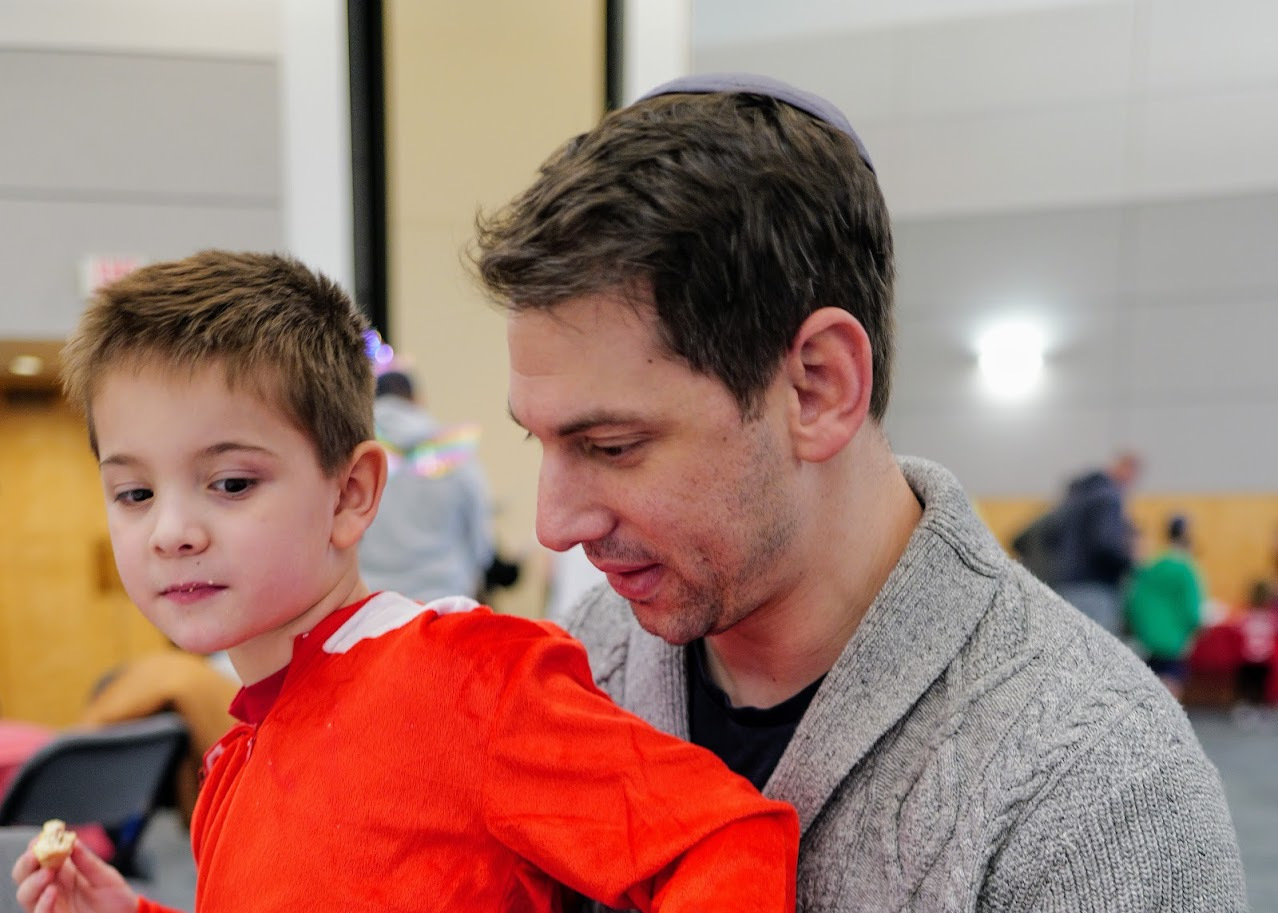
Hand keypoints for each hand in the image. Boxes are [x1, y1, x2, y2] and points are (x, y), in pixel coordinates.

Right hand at [12, 838, 137, 912]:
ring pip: (26, 895)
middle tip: (36, 853)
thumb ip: (89, 862)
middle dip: (26, 863)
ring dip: (32, 882)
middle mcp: (52, 889)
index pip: (41, 857)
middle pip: (25, 876)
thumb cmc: (115, 898)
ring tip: (47, 872)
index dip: (37, 846)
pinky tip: (51, 892)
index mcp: (63, 873)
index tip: (43, 835)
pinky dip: (42, 905)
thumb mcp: (105, 876)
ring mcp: (52, 905)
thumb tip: (73, 841)